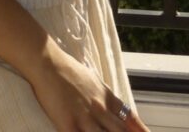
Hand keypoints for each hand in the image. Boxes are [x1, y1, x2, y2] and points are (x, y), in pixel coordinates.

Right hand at [30, 42, 149, 131]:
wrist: (48, 64)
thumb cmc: (68, 71)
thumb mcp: (93, 80)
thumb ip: (105, 97)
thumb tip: (115, 109)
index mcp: (106, 96)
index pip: (129, 117)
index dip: (140, 129)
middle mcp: (100, 108)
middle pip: (119, 131)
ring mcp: (85, 118)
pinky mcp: (69, 124)